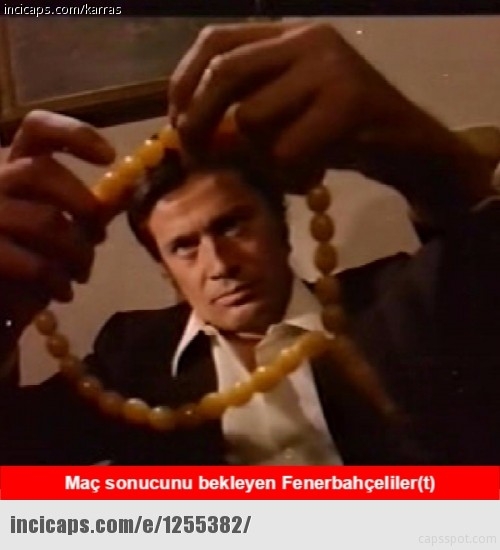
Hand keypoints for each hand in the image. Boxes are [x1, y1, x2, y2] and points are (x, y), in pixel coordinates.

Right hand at [0, 110, 114, 341]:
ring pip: (45, 221)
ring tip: (82, 274)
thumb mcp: (66, 233)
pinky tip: (63, 292)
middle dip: (81, 204)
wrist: (2, 307)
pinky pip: (34, 263)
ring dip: (77, 253)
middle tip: (99, 235)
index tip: (109, 155)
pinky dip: (58, 280)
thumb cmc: (33, 265)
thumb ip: (90, 211)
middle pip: (39, 172)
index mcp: (16, 173)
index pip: (35, 131)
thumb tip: (128, 189)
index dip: (72, 134)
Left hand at [168, 22, 413, 174]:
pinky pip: (286, 150)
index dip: (184, 81)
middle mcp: (308, 41)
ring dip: (260, 157)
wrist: (405, 145)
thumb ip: (242, 109)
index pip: (217, 41)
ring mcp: (330, 69)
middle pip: (226, 73)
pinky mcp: (348, 104)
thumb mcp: (288, 111)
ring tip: (289, 166)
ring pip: (254, 119)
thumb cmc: (339, 132)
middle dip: (198, 119)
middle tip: (193, 155)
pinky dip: (289, 174)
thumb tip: (186, 131)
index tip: (175, 121)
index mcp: (289, 36)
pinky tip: (313, 174)